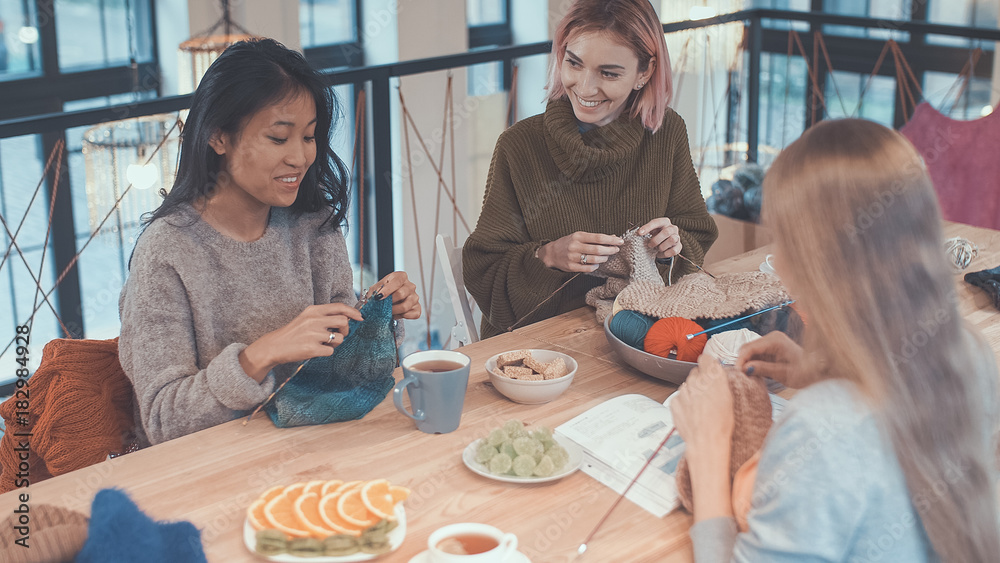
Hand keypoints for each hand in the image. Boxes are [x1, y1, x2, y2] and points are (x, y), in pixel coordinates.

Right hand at [239, 303, 363, 381]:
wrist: (274, 346)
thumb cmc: (294, 333)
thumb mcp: (307, 318)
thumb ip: (324, 316)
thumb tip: (347, 318)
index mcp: (313, 310)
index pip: (339, 307)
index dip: (353, 312)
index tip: (360, 317)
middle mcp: (314, 320)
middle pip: (344, 321)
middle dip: (345, 329)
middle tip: (338, 334)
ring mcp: (313, 334)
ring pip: (339, 338)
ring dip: (335, 342)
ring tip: (322, 343)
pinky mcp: (312, 349)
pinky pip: (331, 351)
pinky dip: (326, 352)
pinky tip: (316, 350)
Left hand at [369, 271, 420, 319]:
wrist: (389, 299)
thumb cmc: (384, 291)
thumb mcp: (376, 288)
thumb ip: (373, 292)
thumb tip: (372, 299)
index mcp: (401, 277)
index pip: (396, 282)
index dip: (387, 290)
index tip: (378, 297)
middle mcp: (410, 286)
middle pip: (401, 294)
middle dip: (389, 302)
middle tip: (382, 306)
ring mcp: (415, 297)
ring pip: (405, 306)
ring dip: (394, 311)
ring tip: (387, 312)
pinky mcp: (417, 307)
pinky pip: (412, 314)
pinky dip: (402, 316)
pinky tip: (396, 314)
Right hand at [537, 231, 622, 271]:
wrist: (552, 253)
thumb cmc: (569, 243)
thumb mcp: (580, 236)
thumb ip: (594, 237)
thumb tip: (613, 237)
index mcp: (578, 236)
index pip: (598, 237)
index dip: (611, 240)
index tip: (620, 241)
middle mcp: (575, 246)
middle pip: (597, 249)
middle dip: (610, 250)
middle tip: (616, 250)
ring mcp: (573, 257)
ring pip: (594, 260)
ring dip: (604, 258)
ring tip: (606, 256)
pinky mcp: (571, 267)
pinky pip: (588, 268)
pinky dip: (595, 266)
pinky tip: (597, 264)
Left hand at [638, 217, 681, 258]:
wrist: (664, 244)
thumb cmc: (656, 235)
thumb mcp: (651, 232)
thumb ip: (645, 232)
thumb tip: (638, 233)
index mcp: (664, 222)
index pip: (656, 222)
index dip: (648, 227)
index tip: (639, 233)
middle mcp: (672, 228)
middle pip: (666, 232)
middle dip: (656, 240)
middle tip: (649, 245)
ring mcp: (677, 237)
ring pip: (672, 240)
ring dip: (662, 246)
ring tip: (656, 249)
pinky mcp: (679, 246)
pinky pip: (674, 250)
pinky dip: (665, 254)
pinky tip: (659, 254)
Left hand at [671, 354, 735, 521]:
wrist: (706, 441)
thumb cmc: (722, 422)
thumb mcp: (729, 397)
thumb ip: (719, 380)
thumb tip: (714, 370)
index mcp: (713, 376)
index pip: (705, 358)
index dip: (707, 365)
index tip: (709, 370)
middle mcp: (696, 380)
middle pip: (695, 373)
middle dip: (700, 381)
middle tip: (708, 395)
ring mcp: (683, 390)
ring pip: (687, 386)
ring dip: (692, 393)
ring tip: (701, 408)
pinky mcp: (674, 401)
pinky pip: (679, 398)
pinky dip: (684, 404)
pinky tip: (692, 414)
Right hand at [734, 331, 813, 388]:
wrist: (818, 371)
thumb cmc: (805, 373)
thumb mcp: (783, 374)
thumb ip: (763, 369)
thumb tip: (745, 368)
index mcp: (775, 340)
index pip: (750, 348)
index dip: (740, 360)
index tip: (737, 373)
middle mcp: (772, 337)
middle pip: (748, 348)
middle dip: (742, 361)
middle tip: (742, 376)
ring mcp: (771, 341)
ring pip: (750, 351)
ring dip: (747, 362)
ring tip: (748, 376)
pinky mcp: (771, 347)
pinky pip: (756, 354)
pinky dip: (753, 362)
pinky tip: (756, 372)